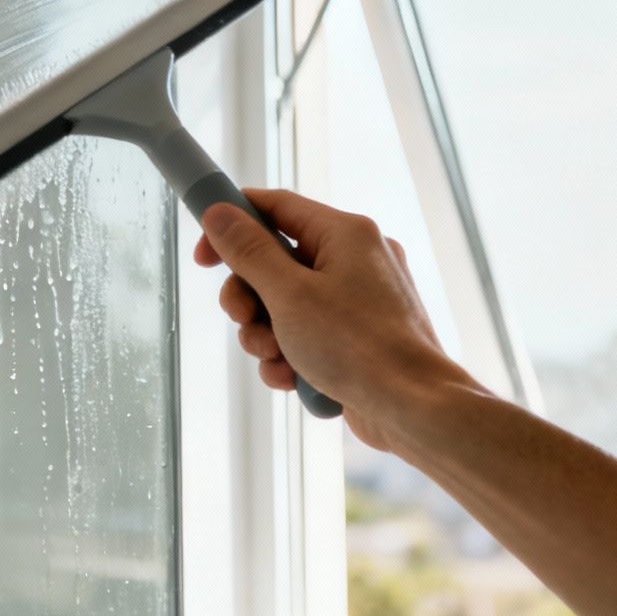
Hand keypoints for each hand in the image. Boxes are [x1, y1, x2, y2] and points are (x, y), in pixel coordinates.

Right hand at [195, 188, 479, 450]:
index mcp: (345, 234)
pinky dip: (291, 355)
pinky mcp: (359, 337)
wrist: (413, 408)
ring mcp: (360, 301)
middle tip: (241, 319)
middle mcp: (356, 260)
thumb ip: (248, 251)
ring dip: (266, 334)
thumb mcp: (288, 295)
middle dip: (249, 298)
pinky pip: (308, 334)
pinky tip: (292, 379)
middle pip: (275, 262)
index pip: (275, 207)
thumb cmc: (357, 346)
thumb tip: (219, 213)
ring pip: (286, 304)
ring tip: (275, 359)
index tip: (203, 254)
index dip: (231, 224)